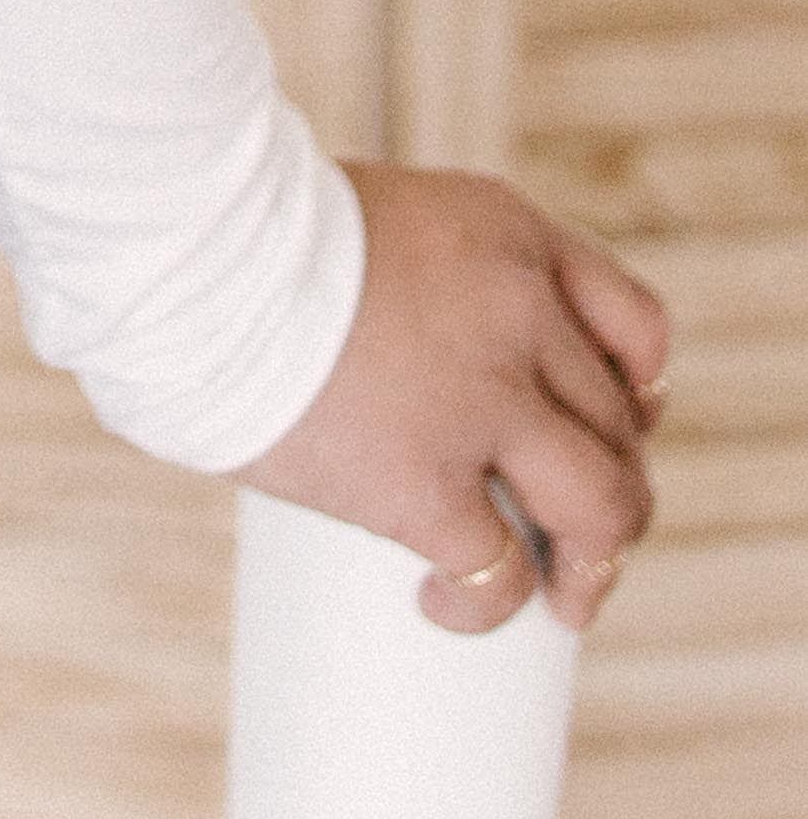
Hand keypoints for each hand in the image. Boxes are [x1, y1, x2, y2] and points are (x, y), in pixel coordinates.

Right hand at [239, 162, 667, 633]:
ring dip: (596, 562)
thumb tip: (403, 363)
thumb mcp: (370, 214)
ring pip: (604, 507)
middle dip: (606, 487)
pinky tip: (447, 604)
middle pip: (618, 426)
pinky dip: (490, 604)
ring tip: (566, 597)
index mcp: (508, 234)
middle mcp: (520, 310)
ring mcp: (482, 398)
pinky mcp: (424, 479)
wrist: (184, 246)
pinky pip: (499, 570)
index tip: (607, 431)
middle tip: (569, 533)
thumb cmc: (237, 232)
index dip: (634, 395)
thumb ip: (419, 276)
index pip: (634, 326)